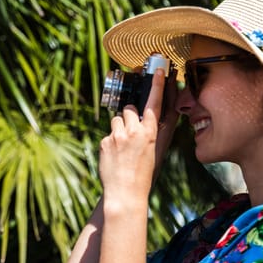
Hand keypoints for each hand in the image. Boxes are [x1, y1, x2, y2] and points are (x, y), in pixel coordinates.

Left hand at [98, 69, 170, 203]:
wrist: (125, 193)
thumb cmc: (143, 174)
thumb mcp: (153, 151)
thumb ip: (150, 132)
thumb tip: (146, 119)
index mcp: (150, 133)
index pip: (154, 103)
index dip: (157, 85)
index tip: (158, 69)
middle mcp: (134, 131)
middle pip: (128, 108)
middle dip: (128, 116)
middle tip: (130, 132)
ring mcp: (117, 136)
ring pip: (116, 119)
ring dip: (119, 128)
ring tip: (122, 147)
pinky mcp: (105, 142)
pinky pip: (108, 134)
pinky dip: (110, 141)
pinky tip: (114, 156)